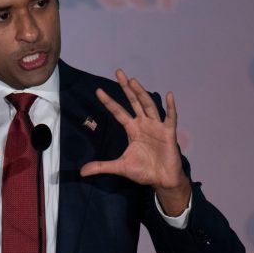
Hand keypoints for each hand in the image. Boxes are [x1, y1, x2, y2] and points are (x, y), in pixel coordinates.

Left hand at [80, 69, 190, 215]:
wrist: (162, 180)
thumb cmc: (144, 171)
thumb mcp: (120, 167)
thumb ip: (102, 167)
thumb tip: (82, 172)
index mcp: (132, 129)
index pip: (118, 112)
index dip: (109, 101)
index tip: (98, 90)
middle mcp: (144, 124)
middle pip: (134, 102)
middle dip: (126, 88)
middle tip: (119, 72)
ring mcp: (157, 126)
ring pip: (148, 105)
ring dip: (141, 93)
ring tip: (133, 81)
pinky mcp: (168, 133)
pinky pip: (171, 117)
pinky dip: (171, 107)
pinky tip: (169, 95)